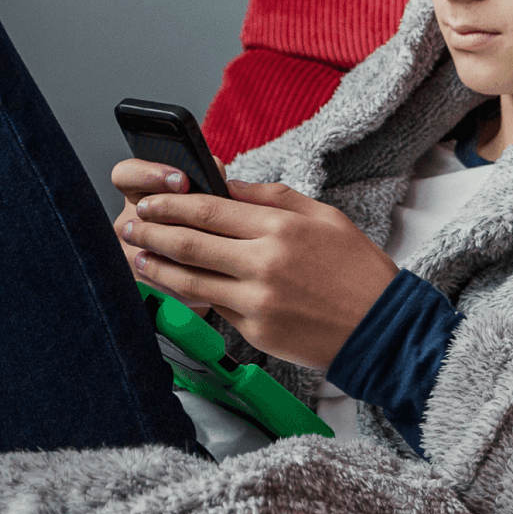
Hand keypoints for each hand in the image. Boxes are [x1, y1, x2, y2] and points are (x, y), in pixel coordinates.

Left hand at [114, 177, 398, 368]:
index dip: (171, 204)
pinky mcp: (256, 331)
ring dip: (158, 267)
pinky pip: (214, 307)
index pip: (209, 209)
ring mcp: (258, 300)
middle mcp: (264, 263)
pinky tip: (172, 286)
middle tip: (129, 225)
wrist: (384, 329)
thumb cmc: (355, 268)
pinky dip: (189, 295)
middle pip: (191, 242)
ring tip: (138, 257)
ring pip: (191, 280)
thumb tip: (225, 182)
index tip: (148, 201)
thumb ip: (270, 197)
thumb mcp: (322, 216)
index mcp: (280, 227)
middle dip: (152, 232)